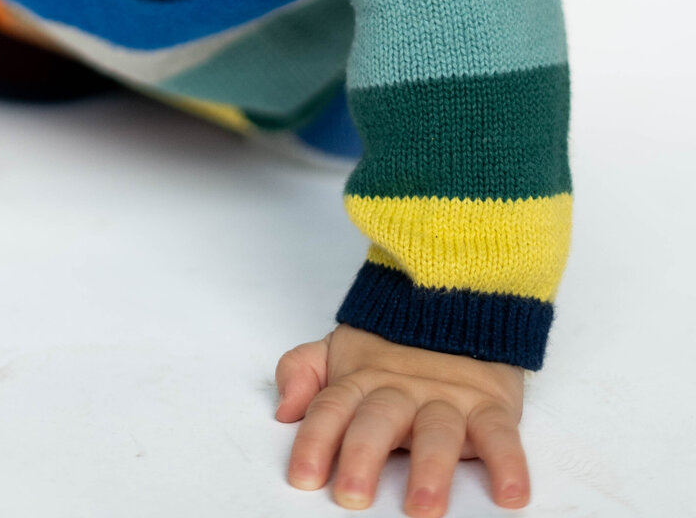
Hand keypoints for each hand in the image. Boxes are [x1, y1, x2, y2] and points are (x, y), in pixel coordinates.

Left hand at [274, 323, 527, 513]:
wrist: (456, 297)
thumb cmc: (392, 347)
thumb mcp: (340, 351)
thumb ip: (303, 370)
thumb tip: (283, 409)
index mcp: (363, 381)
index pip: (332, 408)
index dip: (316, 440)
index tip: (304, 476)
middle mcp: (402, 391)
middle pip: (379, 421)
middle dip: (364, 456)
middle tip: (353, 495)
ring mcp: (447, 398)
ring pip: (438, 431)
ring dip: (431, 468)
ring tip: (424, 506)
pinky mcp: (490, 406)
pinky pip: (501, 434)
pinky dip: (509, 463)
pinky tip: (511, 494)